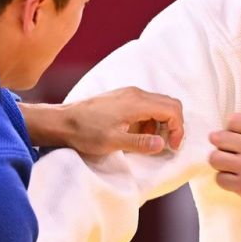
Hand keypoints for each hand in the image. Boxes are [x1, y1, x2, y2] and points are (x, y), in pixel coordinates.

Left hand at [51, 87, 185, 155]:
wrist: (62, 121)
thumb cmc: (85, 132)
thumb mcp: (113, 142)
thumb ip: (140, 142)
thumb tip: (162, 144)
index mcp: (137, 102)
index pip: (172, 110)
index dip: (178, 129)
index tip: (172, 147)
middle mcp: (135, 93)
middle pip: (169, 104)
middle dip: (174, 125)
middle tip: (168, 145)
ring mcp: (128, 94)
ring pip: (158, 104)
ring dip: (161, 123)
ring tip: (151, 142)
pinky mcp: (121, 98)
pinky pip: (145, 105)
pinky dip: (150, 120)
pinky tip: (138, 134)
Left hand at [207, 113, 240, 221]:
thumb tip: (227, 131)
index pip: (233, 121)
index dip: (230, 131)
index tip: (234, 141)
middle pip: (219, 138)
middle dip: (221, 147)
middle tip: (228, 155)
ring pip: (215, 158)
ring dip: (220, 165)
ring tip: (231, 169)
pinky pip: (220, 178)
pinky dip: (225, 181)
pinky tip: (236, 182)